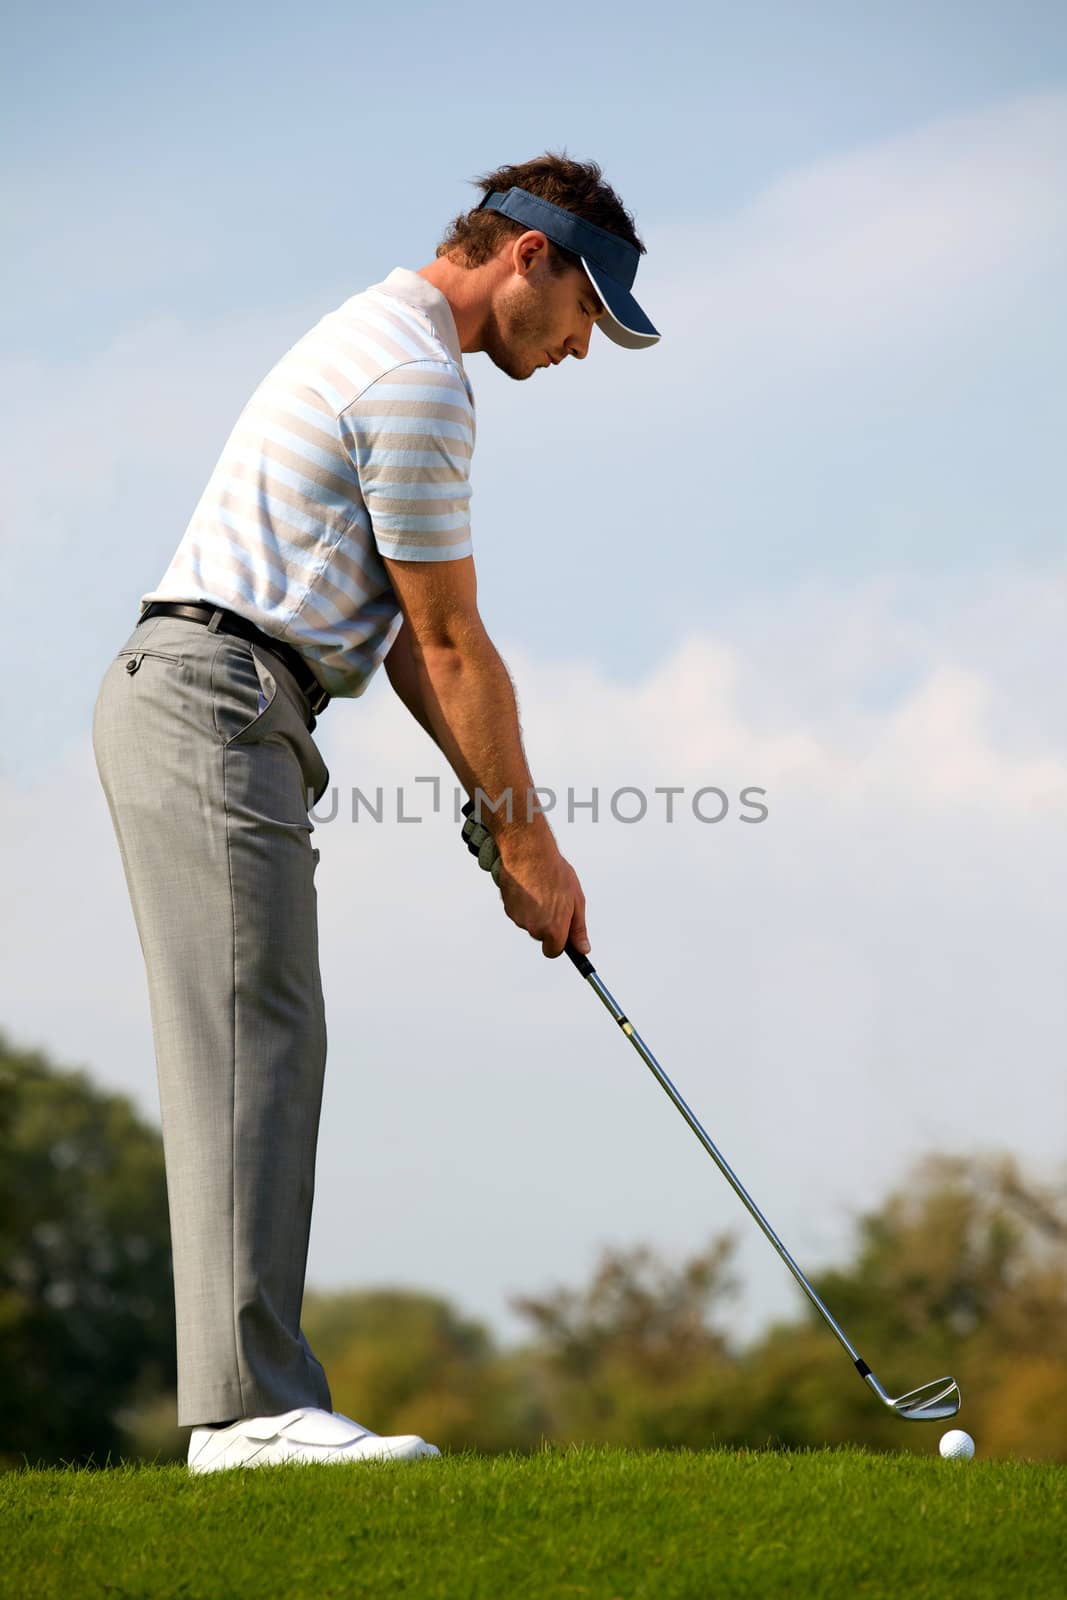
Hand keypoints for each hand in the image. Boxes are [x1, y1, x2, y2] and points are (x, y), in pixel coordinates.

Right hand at [461, 803, 589, 959]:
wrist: (529, 853)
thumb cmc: (556, 873)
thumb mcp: (576, 900)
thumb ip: (578, 929)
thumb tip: (583, 949)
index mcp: (553, 929)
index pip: (554, 952)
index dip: (558, 942)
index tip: (561, 932)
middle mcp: (534, 928)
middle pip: (541, 936)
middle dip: (547, 924)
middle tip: (554, 901)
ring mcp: (519, 919)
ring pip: (529, 923)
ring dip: (535, 912)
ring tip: (542, 889)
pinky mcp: (508, 908)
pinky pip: (519, 912)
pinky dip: (523, 904)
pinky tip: (529, 887)